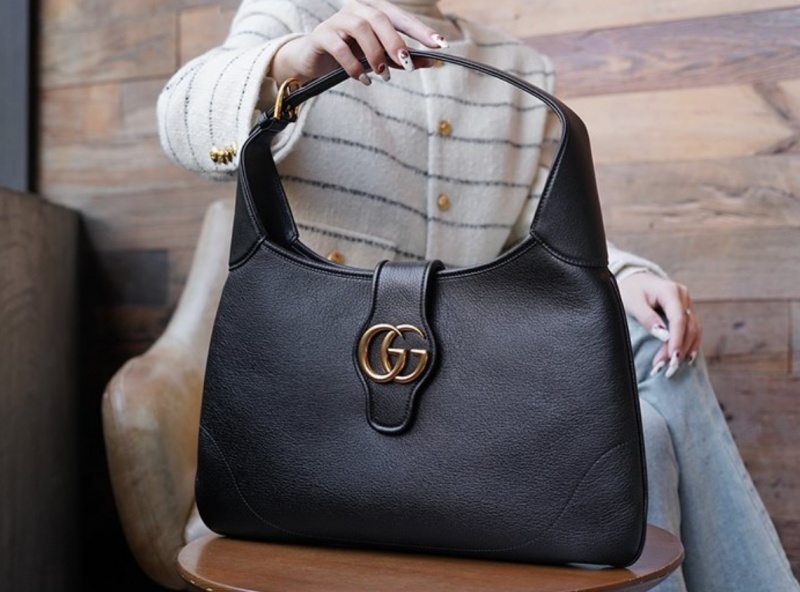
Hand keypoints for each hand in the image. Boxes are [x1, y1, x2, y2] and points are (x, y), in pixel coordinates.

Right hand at [270, 0, 448, 84]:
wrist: (314, 61)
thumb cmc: (351, 56)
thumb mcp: (379, 58)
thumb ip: (402, 59)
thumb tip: (432, 62)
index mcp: (373, 10)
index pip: (400, 17)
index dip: (421, 30)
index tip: (440, 45)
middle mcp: (356, 9)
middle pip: (380, 18)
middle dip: (397, 42)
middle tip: (407, 66)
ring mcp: (337, 20)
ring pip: (361, 28)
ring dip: (375, 53)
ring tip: (383, 75)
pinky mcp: (322, 35)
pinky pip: (340, 47)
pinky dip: (354, 65)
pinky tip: (363, 79)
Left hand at [617, 272, 702, 378]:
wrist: (634, 279)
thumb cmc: (631, 290)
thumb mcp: (633, 302)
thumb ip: (647, 318)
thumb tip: (664, 336)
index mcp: (670, 291)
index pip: (678, 319)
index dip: (677, 340)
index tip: (671, 358)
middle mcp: (683, 296)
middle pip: (689, 326)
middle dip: (680, 349)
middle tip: (669, 368)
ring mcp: (687, 303)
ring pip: (694, 329)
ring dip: (686, 350)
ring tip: (674, 367)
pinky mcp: (686, 311)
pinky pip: (693, 329)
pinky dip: (690, 344)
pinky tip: (685, 358)